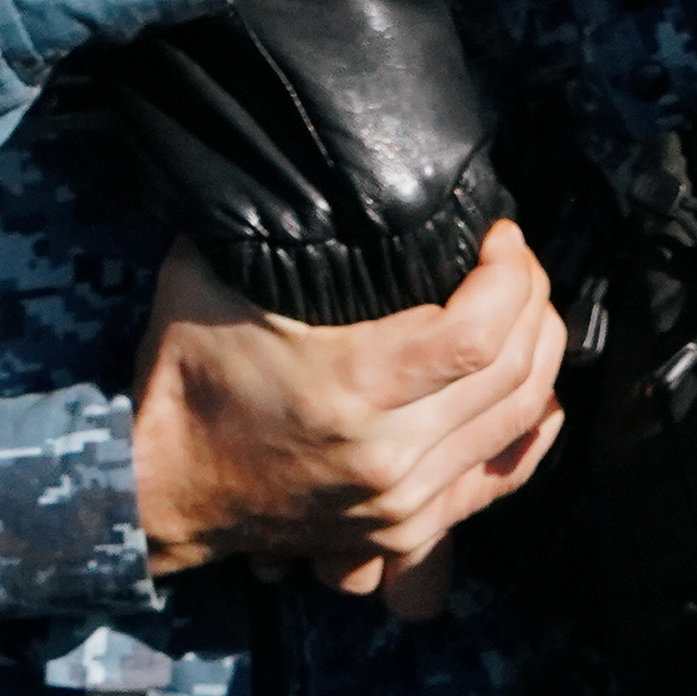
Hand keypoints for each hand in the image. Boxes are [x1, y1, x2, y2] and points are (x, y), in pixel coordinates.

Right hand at [132, 221, 568, 621]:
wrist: (156, 488)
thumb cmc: (186, 377)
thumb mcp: (209, 282)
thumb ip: (267, 226)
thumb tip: (322, 167)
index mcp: (351, 390)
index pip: (480, 332)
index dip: (512, 274)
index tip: (501, 235)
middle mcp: (389, 455)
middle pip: (515, 370)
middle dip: (534, 299)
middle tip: (516, 261)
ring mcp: (403, 502)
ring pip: (520, 416)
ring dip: (540, 351)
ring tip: (524, 305)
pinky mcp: (407, 527)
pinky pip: (504, 473)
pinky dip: (533, 423)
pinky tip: (540, 383)